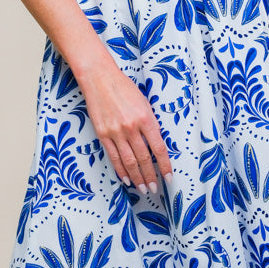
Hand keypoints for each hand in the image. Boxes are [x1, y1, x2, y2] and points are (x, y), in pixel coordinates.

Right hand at [78, 56, 172, 192]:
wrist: (99, 78)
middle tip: (154, 189)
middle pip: (143, 159)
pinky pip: (113, 157)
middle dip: (150, 176)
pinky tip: (126, 179)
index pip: (158, 149)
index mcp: (145, 118)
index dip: (164, 166)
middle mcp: (131, 127)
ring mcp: (116, 132)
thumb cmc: (124, 88)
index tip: (169, 177)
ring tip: (142, 188)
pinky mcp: (102, 134)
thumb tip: (156, 145)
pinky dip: (120, 170)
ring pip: (129, 161)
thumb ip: (150, 124)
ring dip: (137, 178)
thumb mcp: (145, 103)